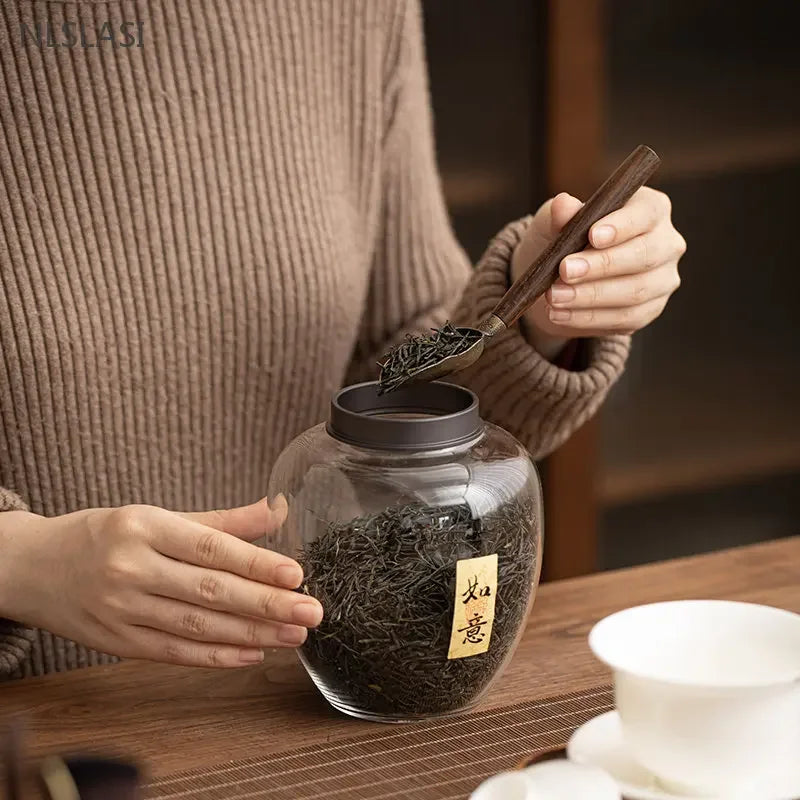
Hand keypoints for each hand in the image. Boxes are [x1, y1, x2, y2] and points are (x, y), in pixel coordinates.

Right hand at [1, 497, 321, 666]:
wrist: (34, 567)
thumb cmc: (105, 534)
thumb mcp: (158, 514)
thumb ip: (222, 520)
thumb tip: (278, 510)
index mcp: (144, 526)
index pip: (211, 548)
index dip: (256, 563)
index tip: (297, 574)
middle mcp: (131, 568)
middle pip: (210, 591)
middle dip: (266, 604)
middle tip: (312, 612)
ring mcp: (122, 610)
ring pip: (197, 626)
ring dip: (252, 634)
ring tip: (293, 635)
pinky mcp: (118, 643)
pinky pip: (175, 653)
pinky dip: (216, 656)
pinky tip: (253, 654)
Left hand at [511, 189, 686, 360]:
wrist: (558, 279)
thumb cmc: (563, 239)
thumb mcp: (554, 221)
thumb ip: (560, 214)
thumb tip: (562, 205)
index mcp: (651, 209)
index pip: (646, 214)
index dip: (621, 225)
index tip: (592, 236)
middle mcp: (666, 244)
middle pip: (643, 256)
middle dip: (601, 265)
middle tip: (565, 271)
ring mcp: (661, 280)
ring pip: (634, 291)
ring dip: (590, 296)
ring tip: (554, 296)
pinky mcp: (648, 311)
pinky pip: (624, 318)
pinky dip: (588, 318)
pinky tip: (559, 314)